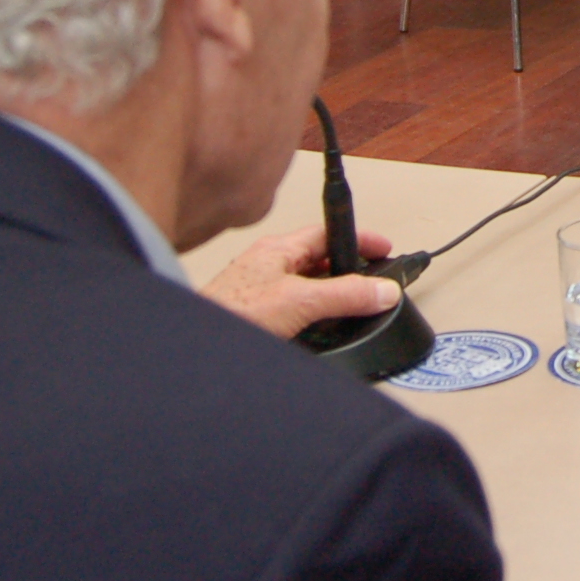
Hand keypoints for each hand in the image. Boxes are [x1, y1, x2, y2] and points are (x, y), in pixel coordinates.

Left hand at [200, 225, 398, 339]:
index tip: (384, 248)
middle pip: (319, 259)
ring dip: (330, 294)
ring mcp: (260, 291)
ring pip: (306, 285)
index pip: (328, 232)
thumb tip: (381, 289)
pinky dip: (314, 315)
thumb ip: (344, 294)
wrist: (195, 348)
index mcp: (278, 249)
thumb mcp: (300, 301)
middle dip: (348, 268)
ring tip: (351, 308)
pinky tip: (318, 330)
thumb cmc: (230, 313)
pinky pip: (295, 308)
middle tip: (372, 280)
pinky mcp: (256, 315)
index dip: (359, 238)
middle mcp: (268, 266)